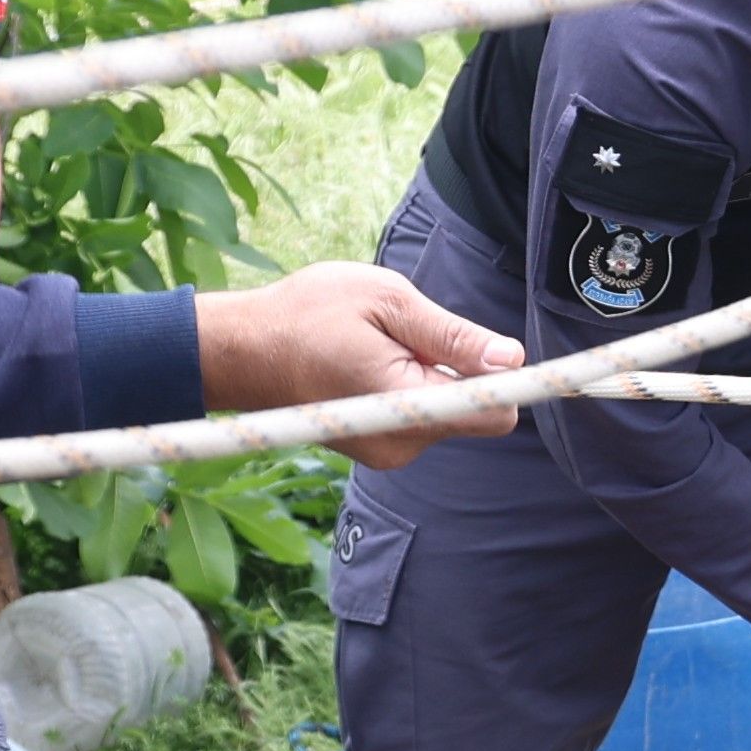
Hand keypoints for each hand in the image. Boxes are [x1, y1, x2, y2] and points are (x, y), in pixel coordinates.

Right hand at [192, 264, 517, 470]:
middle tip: (412, 335)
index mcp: (405, 405)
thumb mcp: (387, 301)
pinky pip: (419, 418)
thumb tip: (510, 358)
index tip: (504, 352)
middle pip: (474, 413)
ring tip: (382, 347)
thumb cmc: (305, 314)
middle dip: (461, 372)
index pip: (493, 413)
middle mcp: (401, 442)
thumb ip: (452, 334)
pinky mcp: (377, 447)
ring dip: (432, 378)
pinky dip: (410, 390)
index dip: (508, 380)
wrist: (240, 350)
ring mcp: (387, 450)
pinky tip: (371, 364)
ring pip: (445, 413)